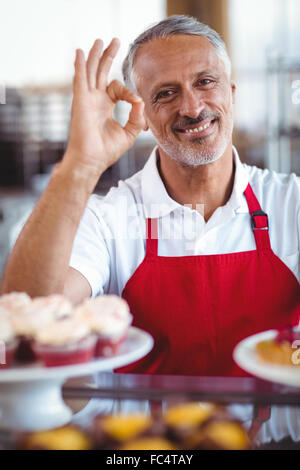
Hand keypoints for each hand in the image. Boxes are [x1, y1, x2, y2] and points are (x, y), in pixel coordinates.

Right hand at [64, 38, 144, 181]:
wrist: (92, 160)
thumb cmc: (106, 151)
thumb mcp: (128, 133)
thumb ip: (137, 117)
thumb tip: (140, 101)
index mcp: (105, 107)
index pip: (118, 89)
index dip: (130, 93)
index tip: (137, 103)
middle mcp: (95, 100)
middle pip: (101, 73)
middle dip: (108, 56)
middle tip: (115, 41)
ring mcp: (86, 99)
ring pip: (91, 72)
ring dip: (95, 56)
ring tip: (100, 40)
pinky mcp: (80, 101)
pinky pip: (80, 79)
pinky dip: (81, 65)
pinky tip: (81, 52)